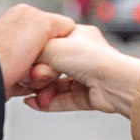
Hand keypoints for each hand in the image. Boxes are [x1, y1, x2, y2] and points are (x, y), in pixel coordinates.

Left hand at [0, 0, 71, 98]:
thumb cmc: (5, 53)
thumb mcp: (41, 24)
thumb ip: (59, 22)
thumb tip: (69, 32)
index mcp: (25, 15)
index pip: (60, 29)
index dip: (63, 45)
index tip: (58, 55)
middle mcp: (18, 32)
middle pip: (52, 52)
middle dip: (50, 65)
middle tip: (38, 70)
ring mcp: (13, 53)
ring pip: (43, 69)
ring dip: (40, 78)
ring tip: (26, 78)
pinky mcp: (9, 74)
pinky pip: (31, 82)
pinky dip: (30, 87)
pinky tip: (22, 86)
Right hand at [24, 20, 139, 117]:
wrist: (115, 83)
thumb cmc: (93, 59)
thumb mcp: (54, 47)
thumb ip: (35, 53)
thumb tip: (25, 64)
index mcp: (78, 36)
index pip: (50, 42)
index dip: (36, 52)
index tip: (24, 59)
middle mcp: (83, 55)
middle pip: (51, 66)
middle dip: (39, 74)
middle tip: (32, 78)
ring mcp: (86, 76)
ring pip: (56, 85)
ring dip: (42, 90)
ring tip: (31, 94)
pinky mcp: (87, 95)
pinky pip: (63, 100)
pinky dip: (48, 102)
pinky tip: (33, 103)